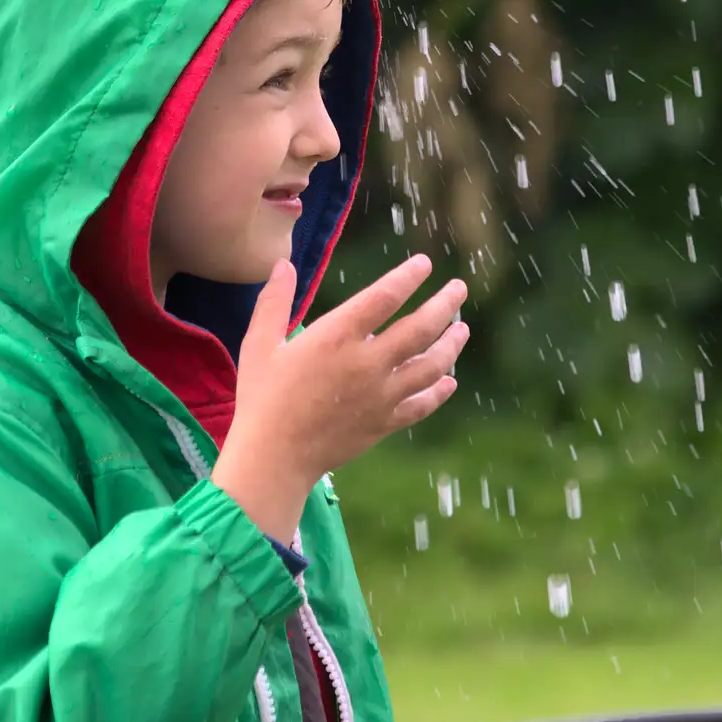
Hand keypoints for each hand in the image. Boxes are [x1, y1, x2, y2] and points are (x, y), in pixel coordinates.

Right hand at [212, 255, 468, 543]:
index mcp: (337, 337)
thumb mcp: (259, 344)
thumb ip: (273, 301)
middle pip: (420, 328)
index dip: (408, 277)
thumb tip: (282, 264)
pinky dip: (439, 391)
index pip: (384, 297)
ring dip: (451, 345)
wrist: (274, 457)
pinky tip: (449, 381)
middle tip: (460, 288)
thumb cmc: (262, 397)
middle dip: (445, 304)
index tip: (424, 264)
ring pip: (431, 366)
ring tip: (462, 329)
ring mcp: (381, 395)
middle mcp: (367, 363)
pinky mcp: (384, 423)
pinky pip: (422, 404)